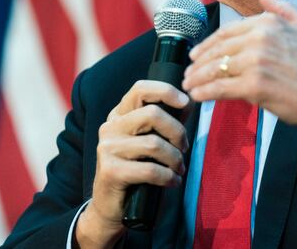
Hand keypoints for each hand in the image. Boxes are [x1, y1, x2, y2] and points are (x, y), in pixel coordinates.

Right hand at [76, 80, 189, 247]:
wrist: (112, 207)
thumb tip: (189, 103)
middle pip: (152, 114)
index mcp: (119, 115)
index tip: (185, 103)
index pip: (140, 89)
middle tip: (184, 148)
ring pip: (154, 144)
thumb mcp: (148, 141)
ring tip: (179, 169)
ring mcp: (108, 148)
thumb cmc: (137, 170)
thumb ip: (164, 122)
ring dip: (175, 158)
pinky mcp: (110, 171)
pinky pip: (150, 170)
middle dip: (177, 132)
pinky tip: (173, 182)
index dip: (165, 91)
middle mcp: (110, 127)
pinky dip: (168, 177)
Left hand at [182, 0, 296, 151]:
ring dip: (198, 77)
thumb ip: (283, 10)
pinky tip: (198, 96)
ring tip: (189, 85)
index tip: (198, 54)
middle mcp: (260, 38)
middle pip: (218, 49)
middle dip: (200, 62)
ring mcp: (256, 62)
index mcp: (269, 23)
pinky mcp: (254, 86)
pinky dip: (205, 92)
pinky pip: (221, 87)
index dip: (209, 44)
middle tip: (189, 72)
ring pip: (216, 68)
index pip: (228, 31)